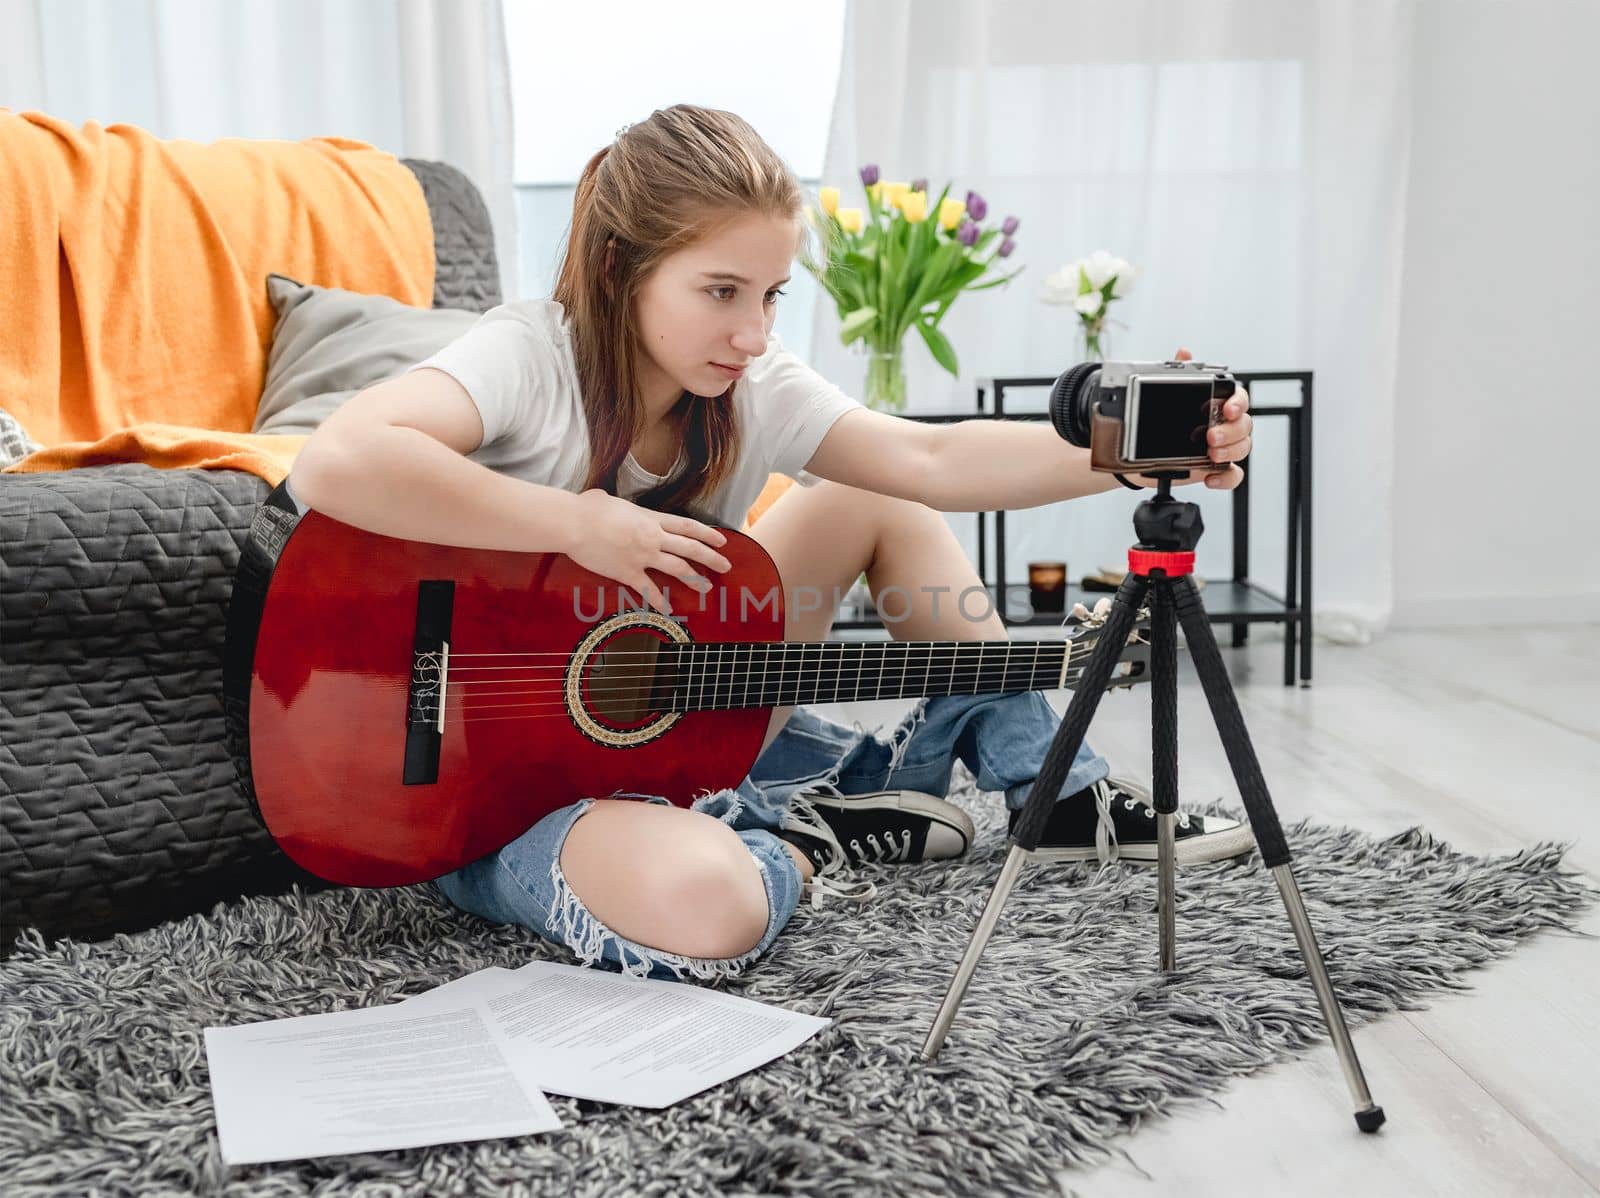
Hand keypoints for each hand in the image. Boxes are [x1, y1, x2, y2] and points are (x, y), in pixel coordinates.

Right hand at [569, 489, 731, 614]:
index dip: (707, 533)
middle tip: (726, 566)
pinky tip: (669, 610)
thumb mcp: (612, 500)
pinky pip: (649, 590)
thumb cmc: (588, 508)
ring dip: (695, 579)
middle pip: (690, 548)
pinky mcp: (628, 572)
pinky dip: (660, 601)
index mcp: (651, 518)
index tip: (722, 540)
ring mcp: (642, 556)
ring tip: (707, 588)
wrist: (574, 523)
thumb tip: (607, 500)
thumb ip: (620, 506)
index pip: (687, 526)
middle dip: (711, 557)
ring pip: (677, 568)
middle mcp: (653, 537)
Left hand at [1127, 347, 1250, 490]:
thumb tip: (1183, 352)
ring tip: (1210, 455)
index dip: (1238, 403)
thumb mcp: (1163, 397)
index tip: (1227, 408)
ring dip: (1230, 451)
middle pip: (1245, 425)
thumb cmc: (1158, 423)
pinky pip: (1232, 475)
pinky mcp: (1215, 469)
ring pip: (1243, 448)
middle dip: (1231, 431)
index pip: (1239, 398)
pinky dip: (1226, 478)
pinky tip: (1209, 478)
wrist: (1138, 454)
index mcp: (1216, 404)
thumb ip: (1177, 374)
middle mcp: (1224, 425)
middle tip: (1210, 436)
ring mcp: (1222, 447)